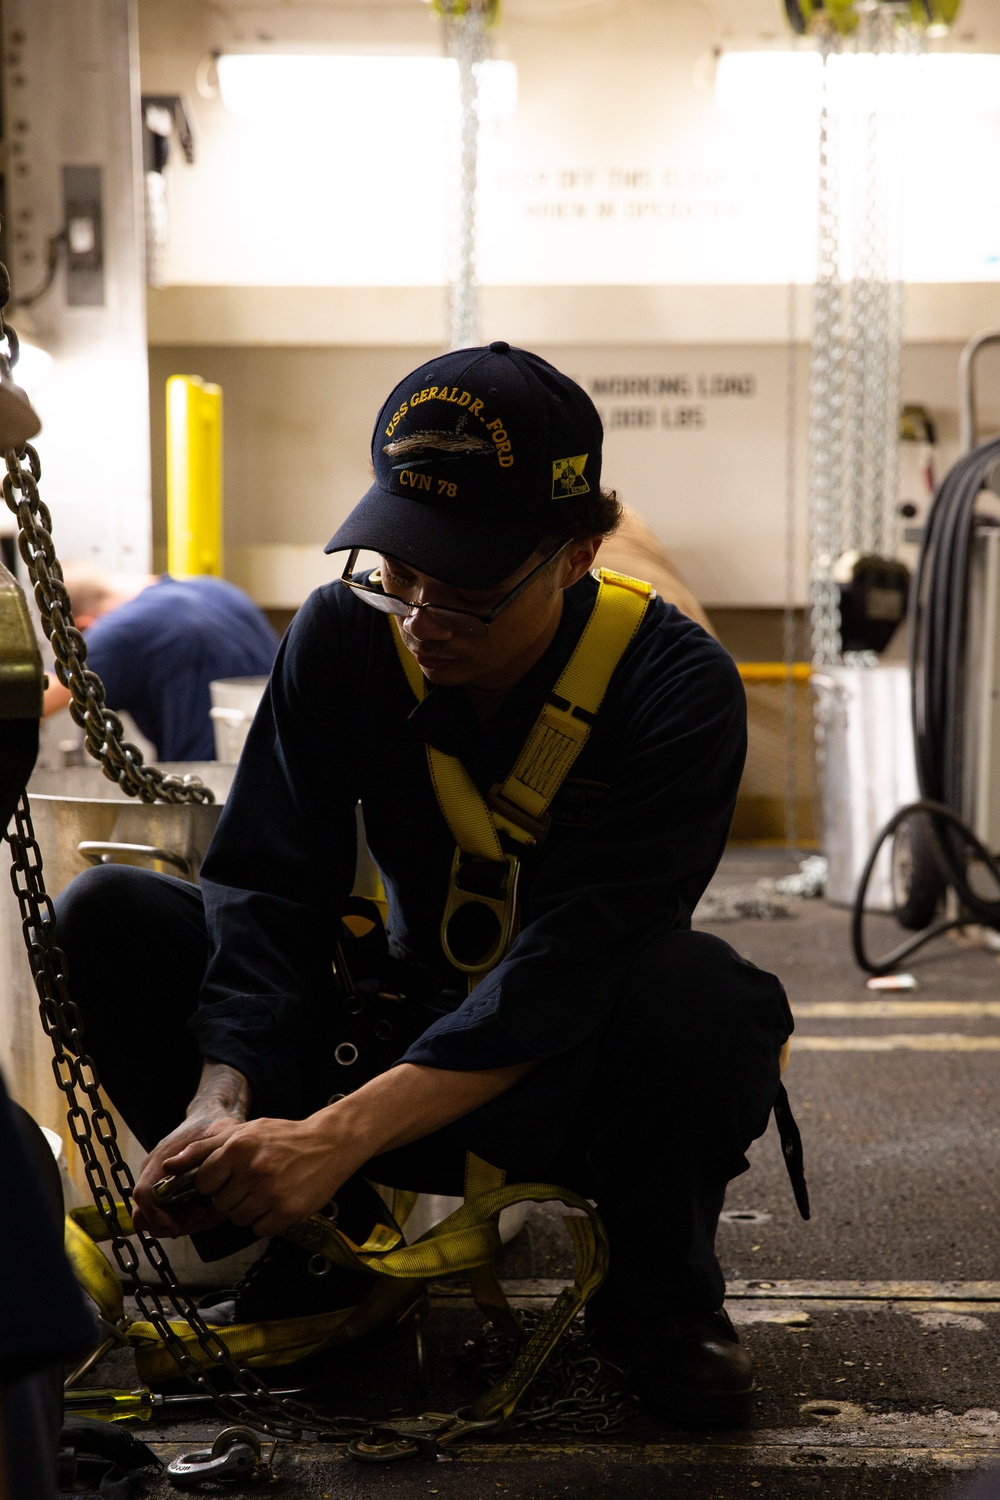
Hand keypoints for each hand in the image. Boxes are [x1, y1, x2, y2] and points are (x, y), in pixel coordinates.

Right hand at [132, 1114, 243, 1236]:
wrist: (212, 1117)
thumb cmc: (216, 1126)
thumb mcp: (217, 1135)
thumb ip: (198, 1151)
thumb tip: (169, 1168)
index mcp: (159, 1160)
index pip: (144, 1195)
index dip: (157, 1216)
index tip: (180, 1226)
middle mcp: (152, 1173)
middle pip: (144, 1214)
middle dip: (169, 1225)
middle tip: (199, 1218)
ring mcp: (156, 1181)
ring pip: (154, 1217)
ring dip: (177, 1223)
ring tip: (205, 1213)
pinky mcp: (165, 1188)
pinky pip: (165, 1212)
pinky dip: (181, 1218)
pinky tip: (203, 1210)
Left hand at [165, 1115, 359, 1238]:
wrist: (330, 1143)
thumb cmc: (283, 1137)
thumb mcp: (244, 1132)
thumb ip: (203, 1149)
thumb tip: (168, 1167)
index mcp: (239, 1147)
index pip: (203, 1182)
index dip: (215, 1181)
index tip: (230, 1175)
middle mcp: (253, 1170)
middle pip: (221, 1203)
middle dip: (233, 1195)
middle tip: (254, 1180)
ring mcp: (271, 1193)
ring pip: (238, 1219)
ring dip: (249, 1209)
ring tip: (267, 1190)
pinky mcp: (288, 1212)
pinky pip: (259, 1229)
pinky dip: (266, 1219)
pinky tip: (279, 1201)